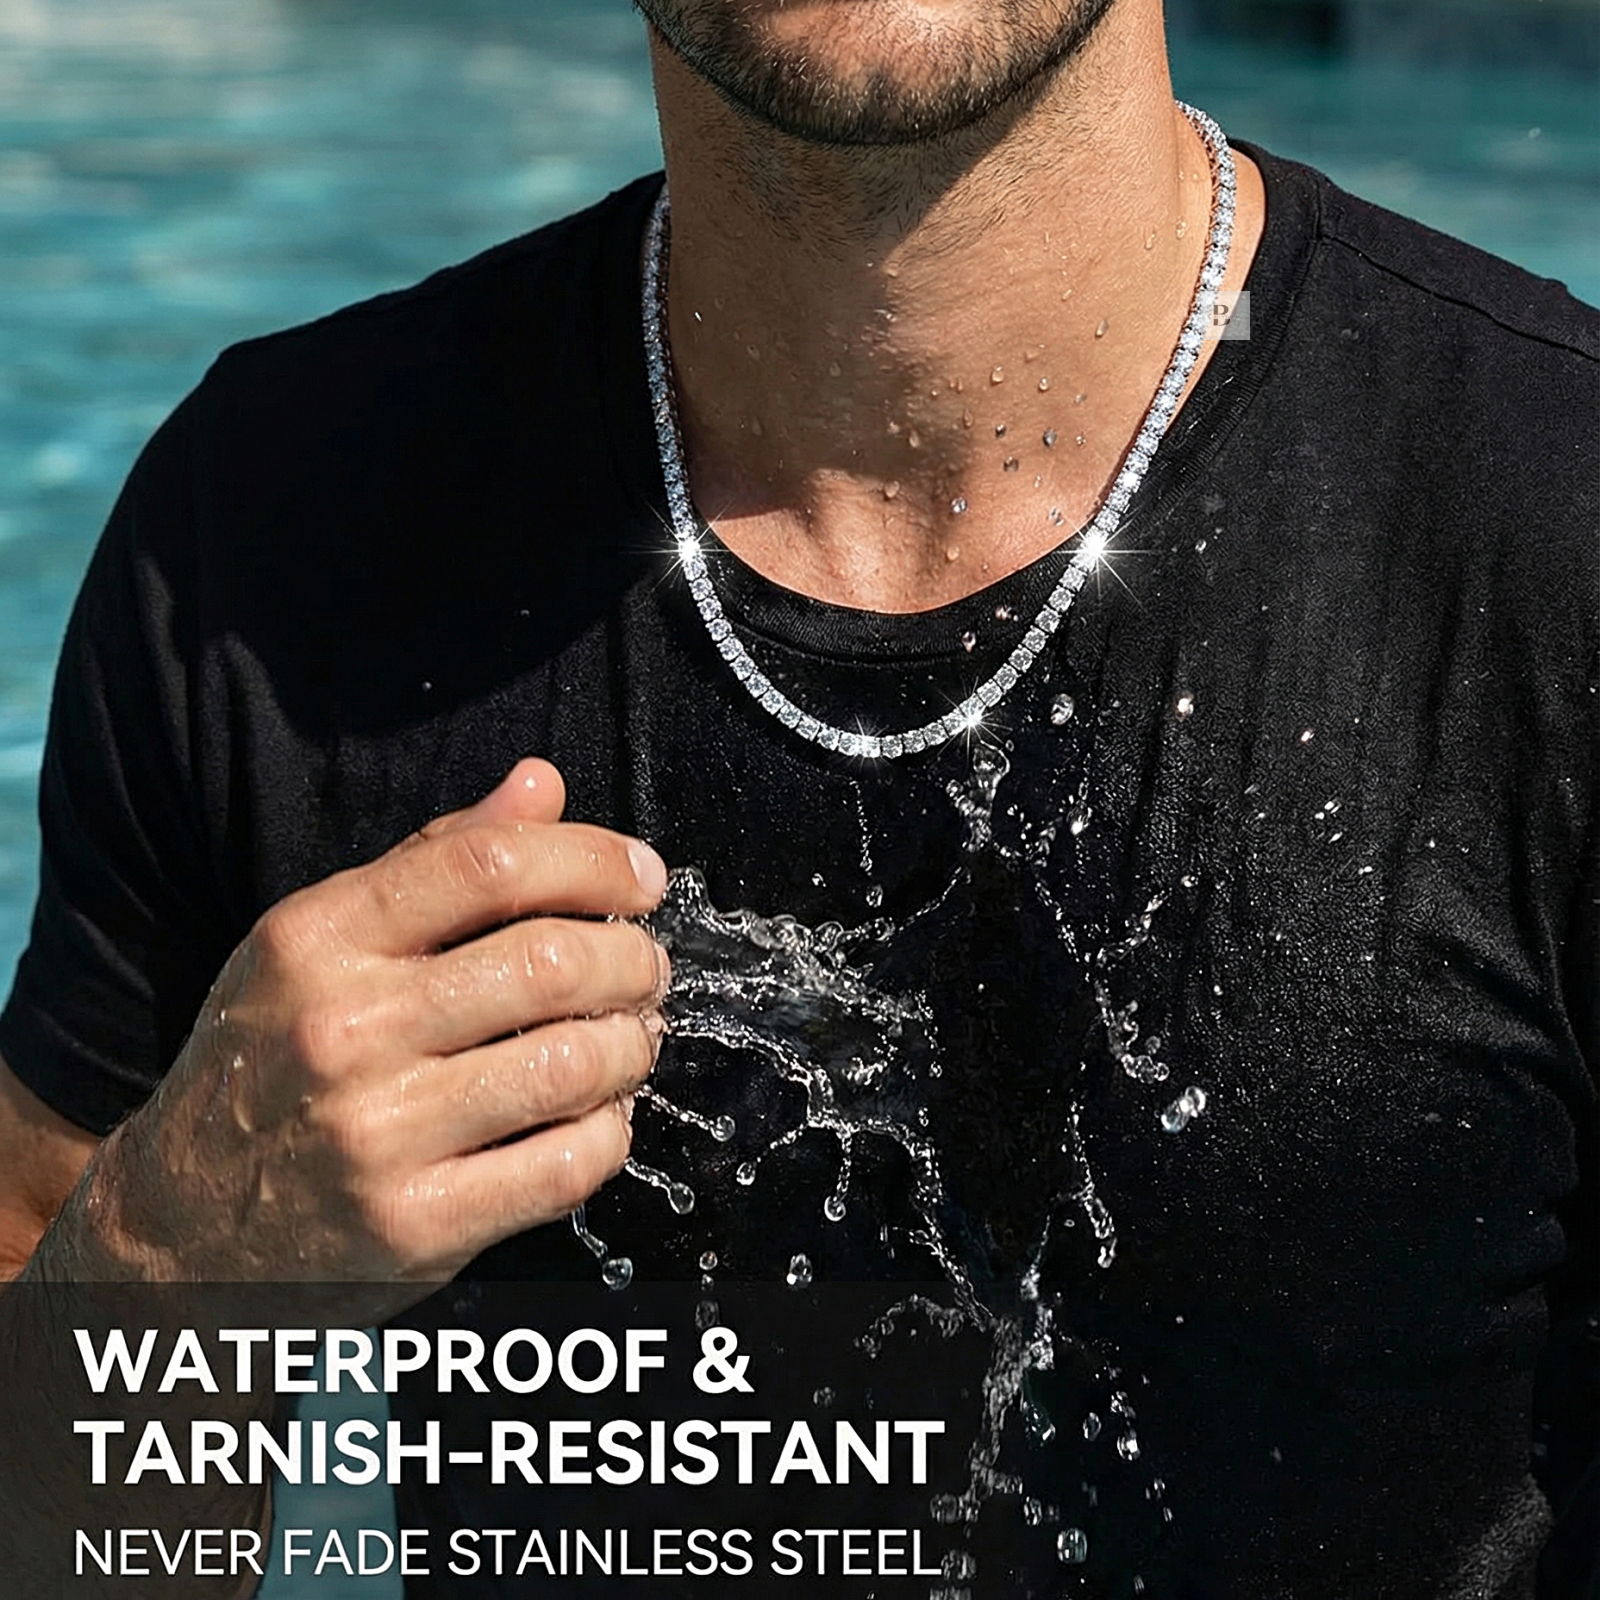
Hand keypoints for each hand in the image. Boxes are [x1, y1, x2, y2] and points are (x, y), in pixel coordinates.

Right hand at [49, 760, 667, 1308]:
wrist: (175, 1234)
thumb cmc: (267, 1066)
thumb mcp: (320, 945)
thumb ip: (434, 861)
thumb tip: (541, 784)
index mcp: (317, 940)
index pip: (489, 865)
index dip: (593, 861)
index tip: (641, 878)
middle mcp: (343, 1030)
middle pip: (551, 963)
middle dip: (632, 960)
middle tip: (645, 968)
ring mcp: (378, 1135)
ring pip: (573, 1064)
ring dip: (633, 1046)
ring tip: (630, 1037)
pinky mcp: (415, 1227)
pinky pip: (566, 1166)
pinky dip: (610, 1133)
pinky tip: (599, 1117)